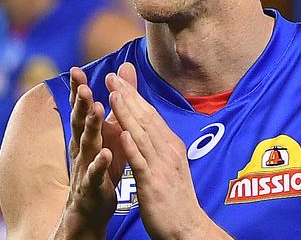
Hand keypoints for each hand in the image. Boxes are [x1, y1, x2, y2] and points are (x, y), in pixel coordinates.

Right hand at [58, 66, 133, 237]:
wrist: (90, 209)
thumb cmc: (101, 165)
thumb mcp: (108, 134)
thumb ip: (112, 107)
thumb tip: (122, 74)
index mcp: (84, 134)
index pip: (80, 108)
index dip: (78, 90)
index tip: (76, 70)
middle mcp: (81, 147)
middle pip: (79, 121)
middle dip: (80, 103)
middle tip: (83, 85)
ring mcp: (85, 167)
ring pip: (86, 144)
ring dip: (91, 126)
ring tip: (97, 109)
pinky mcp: (92, 186)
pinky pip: (95, 174)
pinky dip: (100, 164)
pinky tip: (107, 154)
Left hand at [106, 63, 231, 238]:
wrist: (188, 229)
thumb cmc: (175, 199)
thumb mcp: (169, 166)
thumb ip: (158, 145)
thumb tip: (150, 127)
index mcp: (171, 145)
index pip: (150, 114)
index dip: (134, 95)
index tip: (120, 78)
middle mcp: (168, 150)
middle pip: (146, 117)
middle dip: (128, 95)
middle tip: (113, 75)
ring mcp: (162, 166)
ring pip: (142, 134)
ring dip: (127, 112)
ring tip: (114, 94)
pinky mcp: (153, 184)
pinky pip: (140, 161)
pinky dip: (131, 145)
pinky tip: (120, 132)